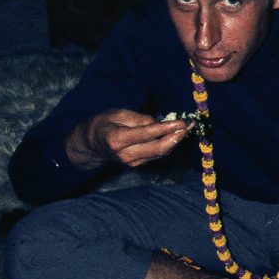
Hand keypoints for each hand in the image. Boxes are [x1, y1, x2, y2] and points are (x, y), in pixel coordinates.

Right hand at [65, 109, 191, 169]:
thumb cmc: (103, 124)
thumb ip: (140, 119)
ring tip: (187, 128)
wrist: (90, 145)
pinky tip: (176, 135)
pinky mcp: (137, 164)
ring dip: (175, 141)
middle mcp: (126, 154)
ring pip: (160, 153)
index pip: (148, 134)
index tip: (181, 122)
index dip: (167, 128)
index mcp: (118, 140)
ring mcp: (132, 162)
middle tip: (188, 125)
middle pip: (158, 148)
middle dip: (176, 137)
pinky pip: (156, 154)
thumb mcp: (118, 114)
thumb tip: (161, 124)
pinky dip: (168, 145)